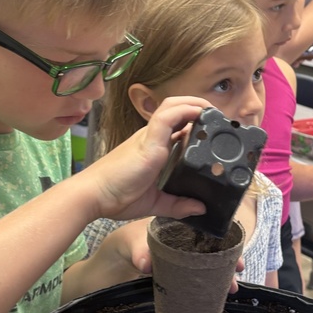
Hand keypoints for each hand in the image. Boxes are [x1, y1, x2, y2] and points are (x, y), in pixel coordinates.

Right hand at [81, 97, 208, 221]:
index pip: (176, 125)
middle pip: (176, 108)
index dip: (195, 122)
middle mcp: (151, 137)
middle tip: (219, 116)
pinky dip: (186, 111)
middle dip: (198, 106)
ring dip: (195, 103)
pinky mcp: (147, 140)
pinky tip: (202, 114)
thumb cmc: (116, 197)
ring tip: (214, 110)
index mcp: (153, 148)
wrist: (93, 196)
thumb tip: (201, 209)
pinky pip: (167, 116)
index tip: (214, 129)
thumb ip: (178, 205)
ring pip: (172, 105)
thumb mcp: (155, 203)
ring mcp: (148, 136)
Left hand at [99, 219, 244, 291]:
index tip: (238, 253)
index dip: (226, 238)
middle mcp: (184, 237)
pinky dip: (208, 278)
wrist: (115, 254)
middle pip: (213, 244)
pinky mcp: (178, 267)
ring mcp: (182, 253)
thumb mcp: (132, 243)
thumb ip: (139, 253)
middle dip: (229, 257)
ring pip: (208, 258)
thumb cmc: (126, 241)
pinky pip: (198, 271)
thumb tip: (146, 265)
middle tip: (239, 272)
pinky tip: (216, 289)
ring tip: (231, 285)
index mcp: (177, 224)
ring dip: (222, 270)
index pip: (208, 227)